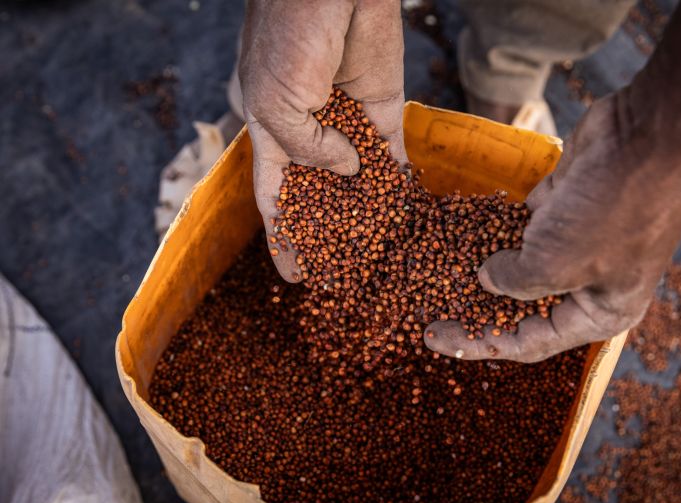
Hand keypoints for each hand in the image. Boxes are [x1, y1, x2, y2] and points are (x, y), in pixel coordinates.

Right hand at [239, 0, 406, 281]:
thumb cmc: (287, 38)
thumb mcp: (275, 104)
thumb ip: (305, 150)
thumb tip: (348, 173)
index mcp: (268, 128)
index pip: (273, 196)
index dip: (282, 236)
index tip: (292, 274)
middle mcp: (307, 130)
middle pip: (317, 194)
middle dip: (325, 233)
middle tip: (338, 273)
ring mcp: (345, 122)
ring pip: (355, 180)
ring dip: (362, 215)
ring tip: (371, 255)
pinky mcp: (382, 109)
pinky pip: (389, 153)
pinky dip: (394, 182)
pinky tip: (400, 214)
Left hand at [424, 93, 680, 361]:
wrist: (648, 135)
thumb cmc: (612, 212)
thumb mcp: (555, 264)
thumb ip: (514, 281)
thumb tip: (486, 279)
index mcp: (598, 313)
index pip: (529, 342)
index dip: (479, 344)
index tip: (436, 339)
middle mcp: (586, 284)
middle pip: (520, 307)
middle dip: (475, 309)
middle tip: (428, 311)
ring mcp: (572, 242)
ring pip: (516, 265)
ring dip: (479, 269)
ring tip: (434, 274)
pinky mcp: (559, 207)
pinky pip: (515, 227)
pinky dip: (489, 231)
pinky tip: (454, 234)